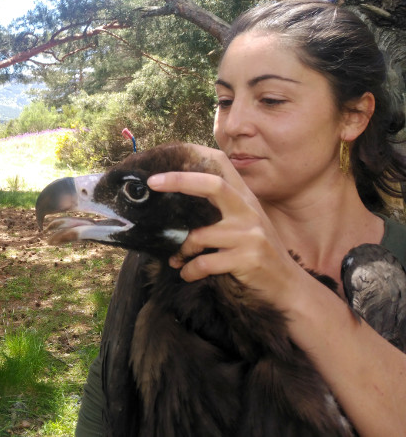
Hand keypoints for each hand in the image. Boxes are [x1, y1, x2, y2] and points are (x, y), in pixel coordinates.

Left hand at [146, 144, 305, 307]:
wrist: (287, 286)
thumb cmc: (257, 254)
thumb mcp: (243, 224)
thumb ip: (220, 210)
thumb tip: (178, 202)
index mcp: (245, 199)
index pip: (222, 166)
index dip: (196, 155)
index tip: (169, 155)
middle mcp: (248, 212)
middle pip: (213, 185)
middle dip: (179, 181)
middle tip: (152, 183)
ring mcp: (250, 235)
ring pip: (200, 235)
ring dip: (181, 249)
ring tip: (176, 259)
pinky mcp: (248, 259)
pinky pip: (205, 263)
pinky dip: (190, 270)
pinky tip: (187, 274)